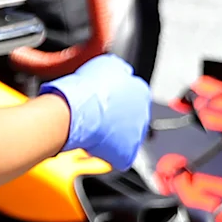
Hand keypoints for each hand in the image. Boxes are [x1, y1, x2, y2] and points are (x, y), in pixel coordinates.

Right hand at [41, 52, 151, 168]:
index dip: (113, 103)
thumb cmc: (86, 89)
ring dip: (109, 137)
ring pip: (123, 138)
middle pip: (129, 120)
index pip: (130, 99)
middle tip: (95, 119)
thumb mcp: (107, 65)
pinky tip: (92, 144)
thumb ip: (119, 72)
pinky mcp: (126, 154)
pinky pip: (117, 156)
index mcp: (141, 90)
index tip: (101, 105)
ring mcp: (137, 135)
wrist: (77, 110)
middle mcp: (144, 112)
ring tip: (91, 131)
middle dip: (114, 122)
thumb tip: (119, 72)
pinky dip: (105, 153)